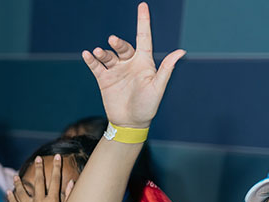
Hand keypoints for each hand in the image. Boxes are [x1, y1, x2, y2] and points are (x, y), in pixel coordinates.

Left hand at [8, 155, 74, 201]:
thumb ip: (68, 197)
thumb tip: (73, 181)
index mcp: (52, 201)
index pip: (56, 180)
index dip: (57, 167)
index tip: (57, 157)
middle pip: (39, 182)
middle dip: (39, 169)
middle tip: (38, 159)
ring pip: (22, 192)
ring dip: (19, 183)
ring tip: (16, 176)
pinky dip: (11, 197)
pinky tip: (8, 191)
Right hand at [82, 2, 184, 128]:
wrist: (130, 123)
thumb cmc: (148, 106)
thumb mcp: (158, 87)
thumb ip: (166, 69)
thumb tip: (181, 51)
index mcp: (144, 62)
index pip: (144, 38)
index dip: (143, 22)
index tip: (142, 6)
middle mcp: (130, 64)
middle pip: (123, 47)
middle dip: (117, 42)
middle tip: (112, 41)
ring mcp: (116, 71)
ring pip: (108, 56)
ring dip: (103, 53)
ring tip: (98, 52)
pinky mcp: (104, 80)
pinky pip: (96, 67)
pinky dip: (91, 60)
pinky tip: (87, 55)